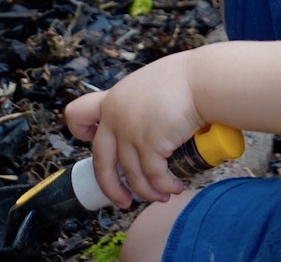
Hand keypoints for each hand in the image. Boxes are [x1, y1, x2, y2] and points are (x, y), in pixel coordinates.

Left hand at [64, 51, 205, 206]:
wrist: (203, 80)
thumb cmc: (185, 78)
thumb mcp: (148, 85)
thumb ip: (137, 104)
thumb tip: (147, 125)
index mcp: (112, 100)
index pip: (77, 114)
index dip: (81, 132)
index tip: (92, 140)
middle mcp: (115, 118)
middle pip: (100, 162)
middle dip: (111, 188)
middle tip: (123, 201)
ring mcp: (131, 132)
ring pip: (132, 175)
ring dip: (148, 192)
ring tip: (163, 195)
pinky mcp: (150, 145)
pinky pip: (153, 177)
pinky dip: (164, 187)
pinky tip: (174, 188)